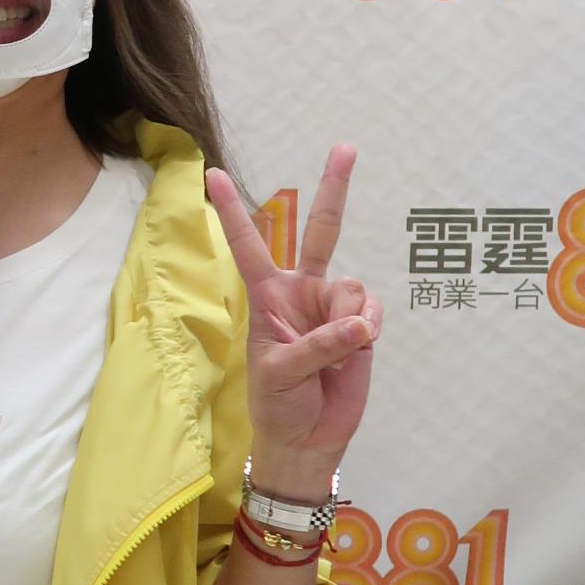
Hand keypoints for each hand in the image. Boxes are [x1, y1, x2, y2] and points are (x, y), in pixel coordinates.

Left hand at [204, 144, 381, 489]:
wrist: (309, 437)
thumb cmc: (279, 403)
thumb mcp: (280, 374)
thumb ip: (319, 345)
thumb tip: (361, 325)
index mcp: (267, 295)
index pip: (249, 245)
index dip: (233, 211)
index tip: (211, 173)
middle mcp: (302, 290)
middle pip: (321, 230)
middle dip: (335, 188)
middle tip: (345, 147)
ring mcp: (334, 304)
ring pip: (354, 287)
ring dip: (350, 320)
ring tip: (334, 354)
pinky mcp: (362, 324)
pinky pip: (373, 310)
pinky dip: (368, 328)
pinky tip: (359, 347)